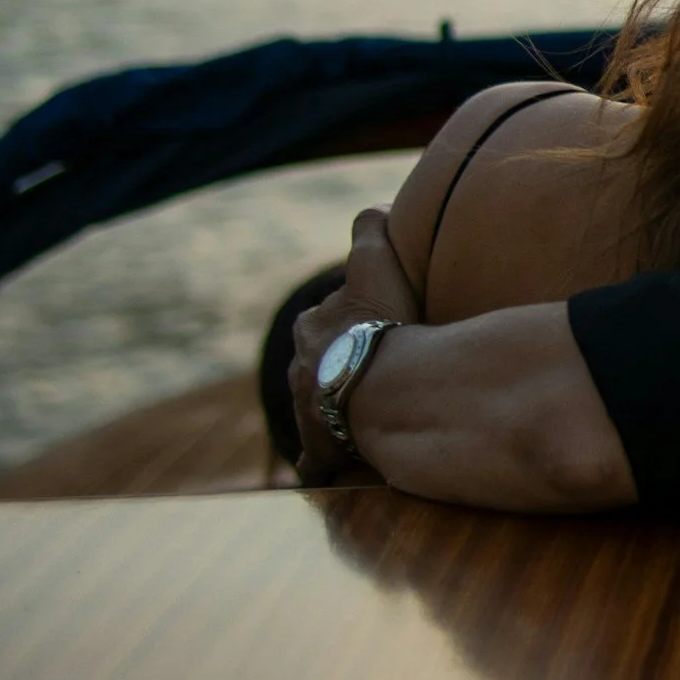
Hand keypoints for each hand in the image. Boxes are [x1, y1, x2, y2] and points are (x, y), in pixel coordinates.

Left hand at [290, 205, 422, 487]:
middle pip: (314, 365)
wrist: (379, 385)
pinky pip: (316, 460)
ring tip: (360, 417)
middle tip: (366, 372)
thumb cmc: (379, 323)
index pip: (324, 320)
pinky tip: (330, 472)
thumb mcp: (374, 261)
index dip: (346, 321)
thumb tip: (371, 207)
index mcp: (312, 328)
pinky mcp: (320, 449)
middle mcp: (300, 369)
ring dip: (331, 412)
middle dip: (332, 367)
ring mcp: (308, 412)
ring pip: (315, 409)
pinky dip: (321, 465)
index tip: (368, 325)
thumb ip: (369, 229)